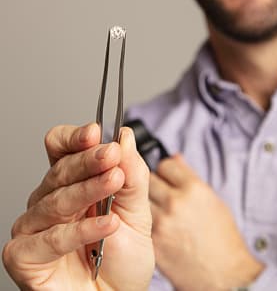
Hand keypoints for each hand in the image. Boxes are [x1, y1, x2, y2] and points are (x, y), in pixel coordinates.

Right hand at [2, 123, 154, 290]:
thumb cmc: (124, 256)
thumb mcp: (138, 210)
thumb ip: (132, 174)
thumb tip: (125, 136)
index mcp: (74, 182)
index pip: (61, 149)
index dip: (73, 138)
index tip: (94, 131)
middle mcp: (50, 200)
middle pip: (60, 170)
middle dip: (89, 160)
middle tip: (112, 155)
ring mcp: (35, 227)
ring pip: (56, 200)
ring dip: (88, 190)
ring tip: (114, 183)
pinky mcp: (25, 256)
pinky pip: (51, 238)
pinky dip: (81, 230)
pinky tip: (108, 224)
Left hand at [149, 154, 263, 290]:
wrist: (222, 275)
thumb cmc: (222, 237)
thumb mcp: (212, 200)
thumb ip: (189, 177)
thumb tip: (175, 157)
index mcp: (193, 188)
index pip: (166, 164)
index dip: (167, 170)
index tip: (168, 176)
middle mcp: (175, 202)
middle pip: (150, 178)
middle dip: (155, 184)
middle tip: (162, 194)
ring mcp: (161, 222)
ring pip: (141, 199)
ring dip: (146, 202)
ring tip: (159, 211)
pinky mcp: (152, 241)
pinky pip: (139, 221)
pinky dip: (143, 222)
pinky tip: (156, 226)